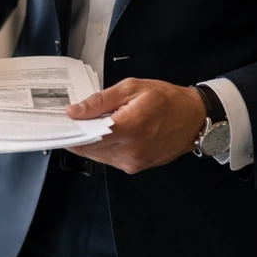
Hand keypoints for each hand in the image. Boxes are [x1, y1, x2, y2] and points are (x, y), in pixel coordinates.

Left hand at [65, 79, 206, 173]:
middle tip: (76, 120)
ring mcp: (133, 162)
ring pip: (97, 156)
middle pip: (89, 149)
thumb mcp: (132, 88)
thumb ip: (100, 101)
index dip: (70, 131)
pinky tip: (110, 133)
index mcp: (129, 128)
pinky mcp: (136, 167)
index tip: (61, 122)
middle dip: (79, 135)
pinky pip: (110, 159)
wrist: (194, 118)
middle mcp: (130, 151)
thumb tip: (74, 112)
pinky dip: (104, 147)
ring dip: (92, 142)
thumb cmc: (166, 99)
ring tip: (97, 124)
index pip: (86, 137)